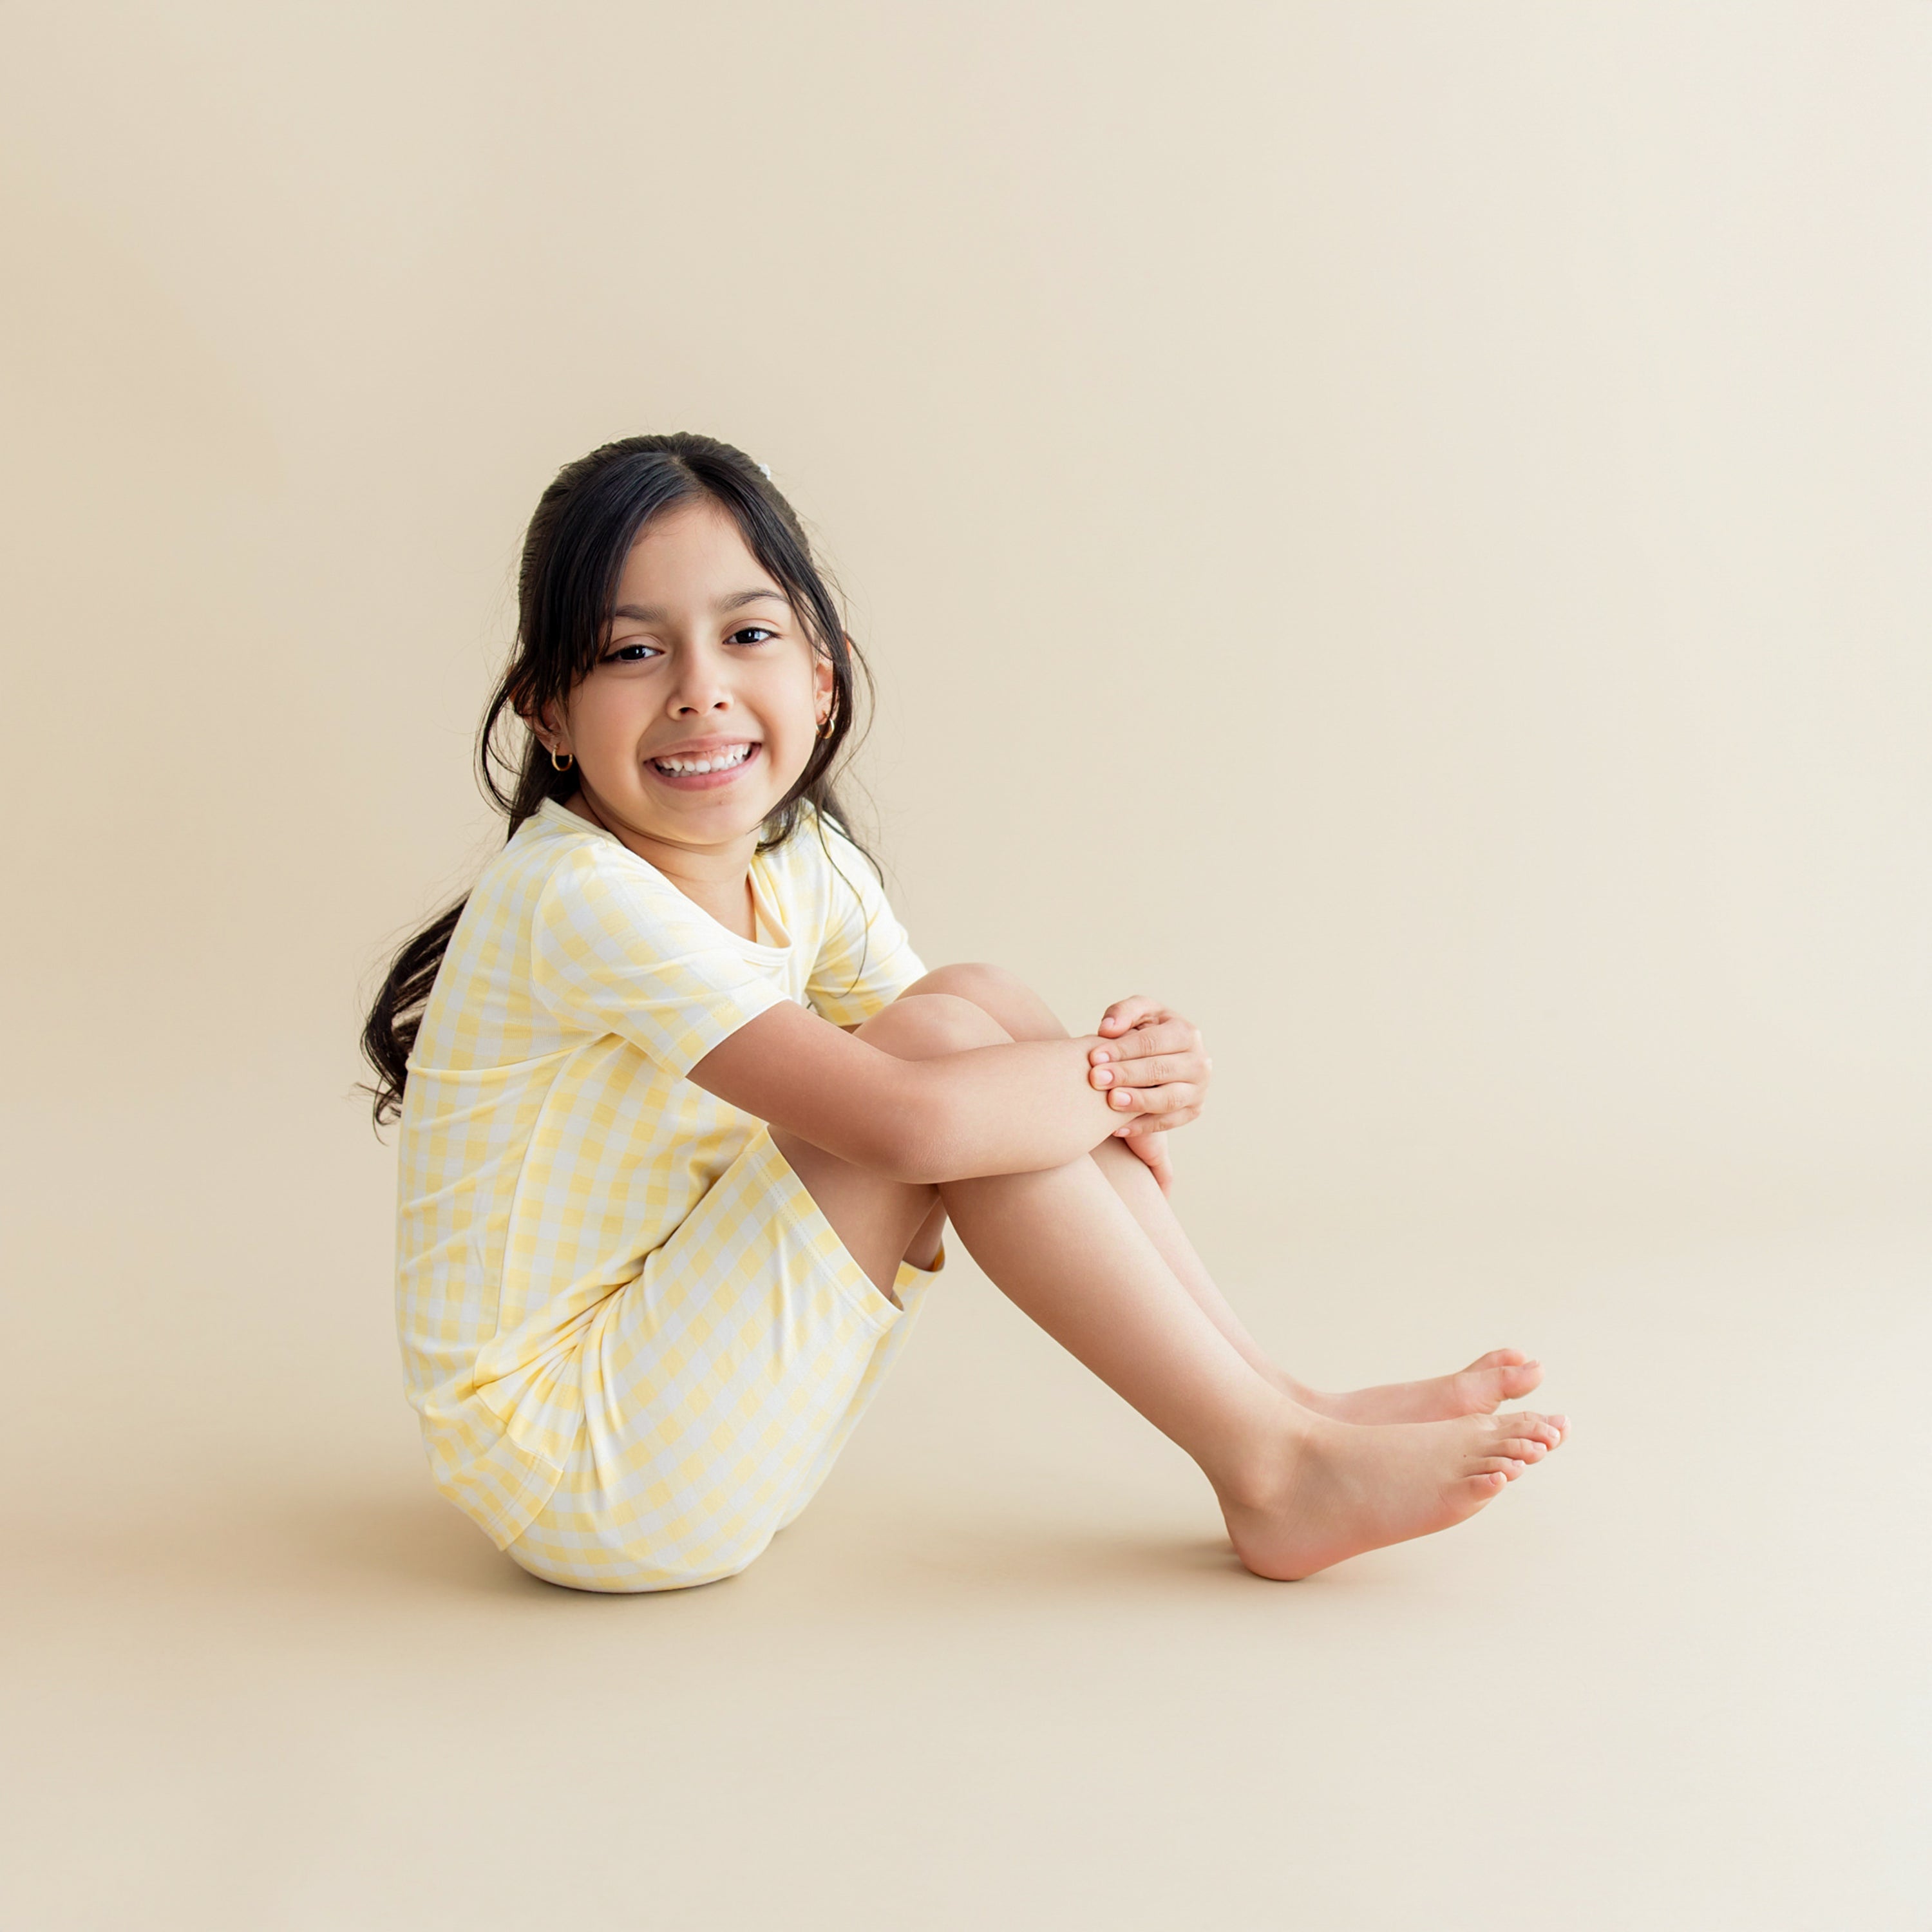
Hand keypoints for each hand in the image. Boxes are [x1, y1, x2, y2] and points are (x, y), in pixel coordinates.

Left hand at [1085, 995, 1210, 1166]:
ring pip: (1169, 1099)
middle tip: (1096, 1078)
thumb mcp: (1139, 1013)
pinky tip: (1116, 1128)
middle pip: (1161, 1070)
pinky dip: (1142, 1127)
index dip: (1123, 1049)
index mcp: (1186, 1032)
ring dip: (1139, 1101)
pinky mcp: (1192, 1111)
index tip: (1094, 1056)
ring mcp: (1198, 1089)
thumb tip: (1107, 1029)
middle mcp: (1198, 1062)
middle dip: (1127, 1074)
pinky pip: (1168, 1123)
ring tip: (1111, 1101)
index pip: (1153, 1041)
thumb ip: (1123, 1012)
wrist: (1163, 1056)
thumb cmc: (1145, 1032)